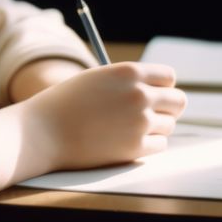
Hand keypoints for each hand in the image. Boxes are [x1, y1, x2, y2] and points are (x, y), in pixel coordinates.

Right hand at [23, 62, 185, 171]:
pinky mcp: (136, 148)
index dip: (162, 86)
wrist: (43, 132)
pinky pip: (159, 145)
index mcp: (129, 72)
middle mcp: (139, 95)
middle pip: (178, 100)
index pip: (168, 76)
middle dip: (169, 107)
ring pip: (169, 125)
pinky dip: (147, 144)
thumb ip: (127, 82)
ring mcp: (140, 122)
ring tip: (128, 128)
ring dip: (155, 127)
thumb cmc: (66, 104)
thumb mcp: (97, 79)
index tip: (155, 94)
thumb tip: (158, 91)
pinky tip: (126, 141)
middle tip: (153, 114)